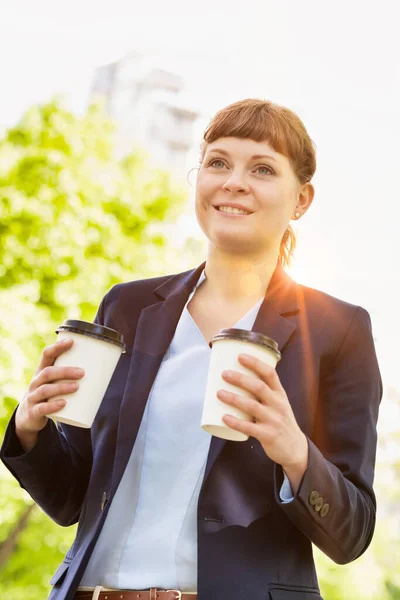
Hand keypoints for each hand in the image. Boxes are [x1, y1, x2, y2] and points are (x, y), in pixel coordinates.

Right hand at [15, 339, 84, 445]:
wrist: (29, 416)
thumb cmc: (50, 394)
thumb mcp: (56, 382)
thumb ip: (74, 375)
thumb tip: (106, 369)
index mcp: (42, 371)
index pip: (46, 355)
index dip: (57, 347)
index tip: (71, 341)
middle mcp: (36, 382)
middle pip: (48, 372)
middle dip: (65, 371)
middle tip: (83, 372)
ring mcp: (33, 397)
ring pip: (45, 390)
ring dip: (62, 387)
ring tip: (77, 387)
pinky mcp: (33, 412)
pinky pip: (41, 408)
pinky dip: (52, 406)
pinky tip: (63, 404)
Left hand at [217, 353, 307, 491]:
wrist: (295, 448)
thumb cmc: (280, 421)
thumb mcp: (278, 403)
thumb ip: (263, 392)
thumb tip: (237, 377)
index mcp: (280, 394)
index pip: (270, 373)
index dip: (255, 363)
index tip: (240, 356)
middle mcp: (278, 404)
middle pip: (259, 387)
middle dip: (240, 379)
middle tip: (224, 374)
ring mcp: (274, 420)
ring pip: (252, 406)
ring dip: (234, 398)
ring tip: (219, 393)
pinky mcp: (268, 435)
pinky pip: (249, 428)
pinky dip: (236, 422)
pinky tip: (224, 417)